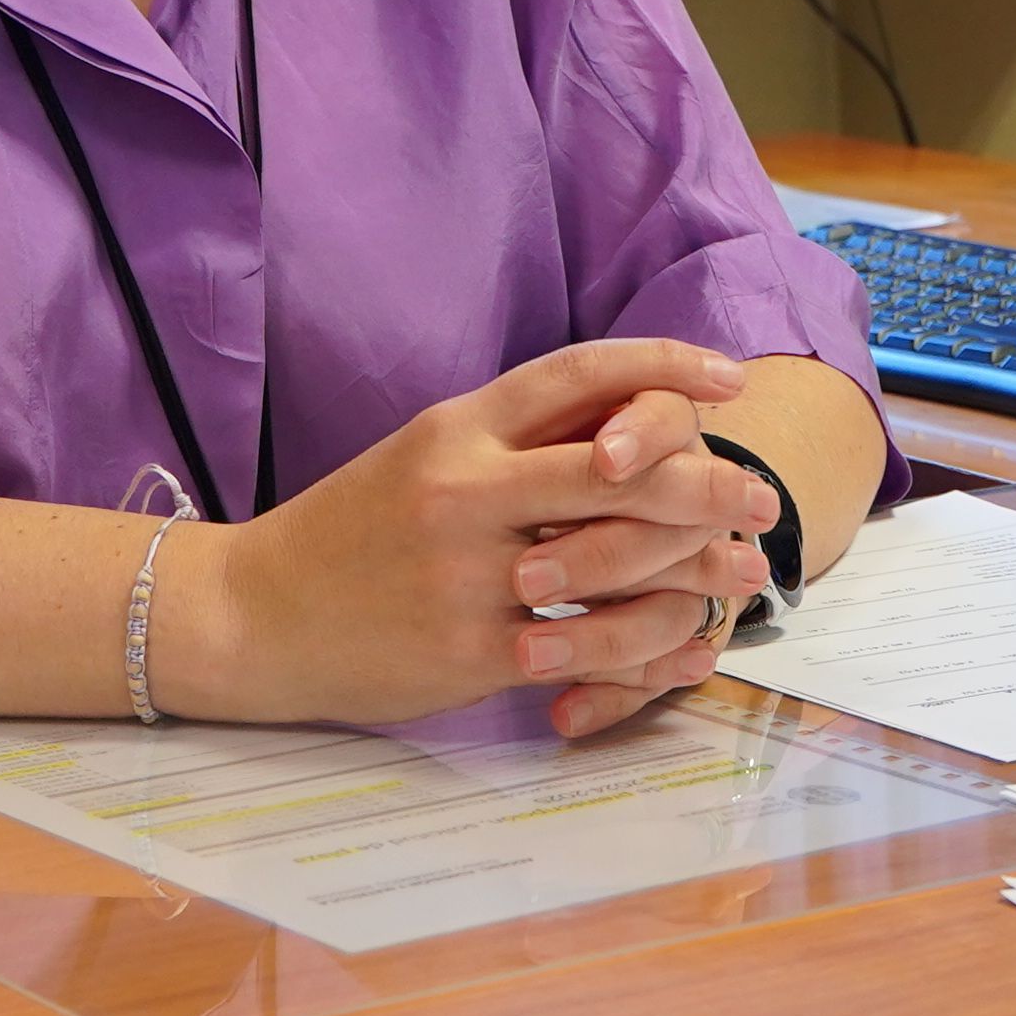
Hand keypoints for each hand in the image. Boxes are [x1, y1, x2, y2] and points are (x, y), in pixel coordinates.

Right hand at [154, 341, 782, 729]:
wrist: (256, 612)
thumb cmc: (353, 531)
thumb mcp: (424, 453)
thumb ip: (512, 438)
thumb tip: (626, 422)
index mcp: (457, 427)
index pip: (577, 373)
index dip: (663, 364)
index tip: (730, 378)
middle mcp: (466, 489)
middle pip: (618, 469)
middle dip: (707, 481)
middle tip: (759, 495)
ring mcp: (468, 573)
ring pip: (616, 565)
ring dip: (694, 571)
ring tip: (741, 574)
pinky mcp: (470, 650)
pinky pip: (584, 650)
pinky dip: (648, 650)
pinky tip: (689, 646)